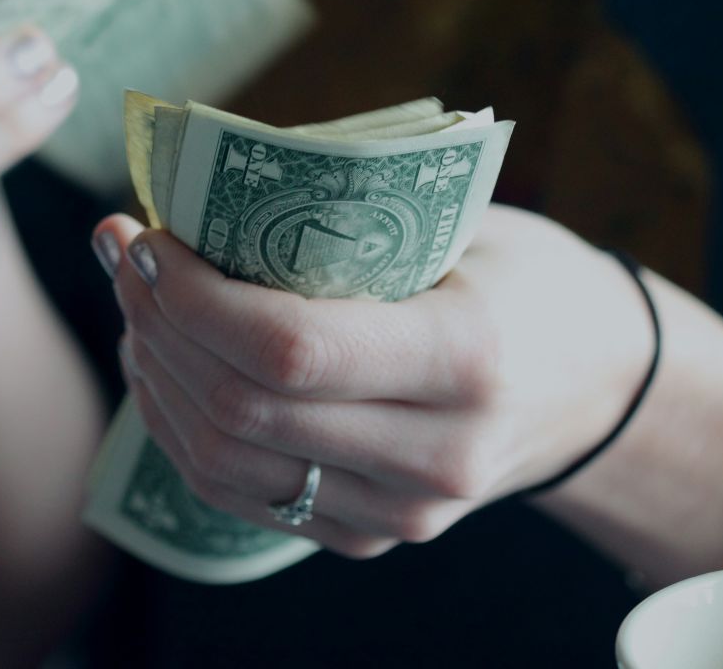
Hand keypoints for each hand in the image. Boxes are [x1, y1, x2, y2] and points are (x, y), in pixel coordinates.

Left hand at [93, 204, 653, 558]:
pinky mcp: (371, 536)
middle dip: (157, 324)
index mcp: (467, 358)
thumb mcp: (465, 224)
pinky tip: (163, 363)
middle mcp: (437, 454)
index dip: (193, 296)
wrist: (600, 386)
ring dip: (155, 375)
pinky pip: (240, 495)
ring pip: (224, 462)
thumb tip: (199, 186)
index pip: (290, 348)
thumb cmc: (525, 278)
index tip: (147, 235)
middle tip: (122, 252)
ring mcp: (403, 512)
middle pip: (242, 409)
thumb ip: (349, 216)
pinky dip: (181, 427)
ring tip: (135, 302)